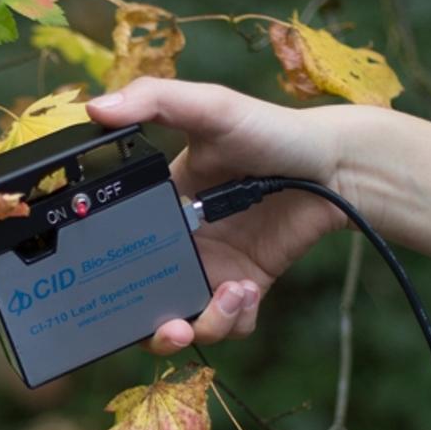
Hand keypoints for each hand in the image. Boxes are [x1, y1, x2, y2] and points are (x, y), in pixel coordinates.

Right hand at [87, 79, 349, 355]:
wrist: (334, 165)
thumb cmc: (270, 131)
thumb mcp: (210, 108)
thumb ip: (154, 100)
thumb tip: (96, 107)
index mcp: (159, 209)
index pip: (118, 253)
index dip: (112, 284)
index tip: (119, 293)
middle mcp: (180, 245)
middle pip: (146, 305)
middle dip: (154, 329)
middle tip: (172, 326)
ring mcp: (213, 269)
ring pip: (190, 323)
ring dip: (206, 323)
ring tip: (230, 293)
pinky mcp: (247, 287)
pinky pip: (230, 326)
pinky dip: (235, 320)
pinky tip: (248, 289)